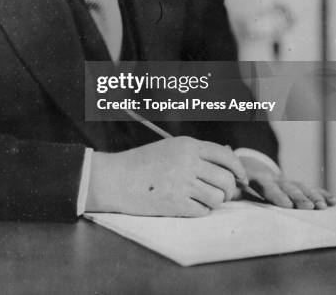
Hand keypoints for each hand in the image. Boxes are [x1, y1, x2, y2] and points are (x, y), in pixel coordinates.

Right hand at [86, 136, 246, 216]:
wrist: (116, 178)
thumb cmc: (142, 164)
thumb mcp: (170, 149)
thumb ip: (196, 155)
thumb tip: (228, 169)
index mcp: (187, 145)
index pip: (225, 156)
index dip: (238, 169)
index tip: (241, 180)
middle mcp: (188, 161)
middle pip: (226, 180)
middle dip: (228, 191)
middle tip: (222, 195)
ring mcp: (182, 182)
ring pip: (217, 198)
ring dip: (212, 202)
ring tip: (197, 198)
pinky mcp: (176, 203)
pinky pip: (203, 211)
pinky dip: (199, 211)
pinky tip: (185, 205)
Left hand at [239, 155, 335, 209]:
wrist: (248, 166)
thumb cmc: (239, 182)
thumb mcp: (233, 184)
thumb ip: (232, 191)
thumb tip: (228, 195)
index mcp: (257, 178)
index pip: (267, 186)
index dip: (277, 195)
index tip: (287, 205)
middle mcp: (274, 178)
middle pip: (288, 187)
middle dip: (299, 197)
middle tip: (309, 207)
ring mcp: (286, 181)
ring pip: (301, 186)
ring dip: (313, 196)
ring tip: (322, 206)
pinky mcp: (294, 184)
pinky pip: (309, 187)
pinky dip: (321, 193)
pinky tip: (331, 200)